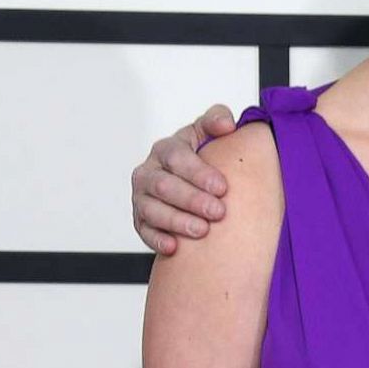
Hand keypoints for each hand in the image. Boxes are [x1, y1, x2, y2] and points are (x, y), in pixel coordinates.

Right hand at [132, 105, 238, 253]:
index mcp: (166, 148)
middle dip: (192, 200)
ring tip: (202, 230)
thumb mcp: (209, 131)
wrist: (194, 178)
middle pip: (164, 186)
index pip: (178, 158)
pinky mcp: (140, 220)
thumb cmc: (203, 153)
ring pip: (152, 210)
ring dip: (177, 221)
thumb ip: (218, 120)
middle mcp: (149, 172)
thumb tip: (227, 125)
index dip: (199, 173)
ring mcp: (141, 197)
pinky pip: (144, 231)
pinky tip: (174, 247)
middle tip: (218, 212)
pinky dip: (157, 240)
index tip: (223, 187)